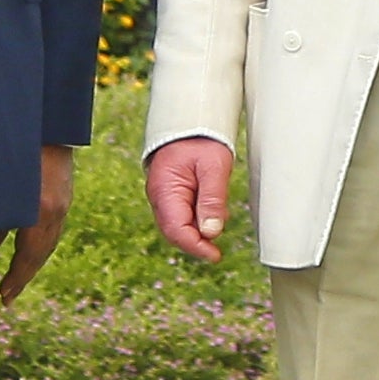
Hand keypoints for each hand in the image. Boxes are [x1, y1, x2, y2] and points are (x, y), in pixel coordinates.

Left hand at [0, 145, 74, 304]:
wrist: (46, 113)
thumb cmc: (10, 145)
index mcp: (42, 209)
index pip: (30, 255)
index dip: (17, 278)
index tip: (4, 298)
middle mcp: (57, 206)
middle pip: (42, 250)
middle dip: (24, 274)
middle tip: (8, 294)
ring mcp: (62, 196)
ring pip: (48, 236)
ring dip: (30, 257)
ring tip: (14, 273)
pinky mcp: (61, 186)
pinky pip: (50, 221)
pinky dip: (35, 237)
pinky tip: (18, 239)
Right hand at [147, 134, 233, 263]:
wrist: (191, 123)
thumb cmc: (202, 141)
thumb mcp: (214, 167)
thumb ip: (213, 199)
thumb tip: (212, 232)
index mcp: (165, 191)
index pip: (176, 230)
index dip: (195, 247)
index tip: (215, 255)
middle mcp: (160, 198)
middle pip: (174, 233)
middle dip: (195, 244)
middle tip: (217, 252)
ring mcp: (164, 197)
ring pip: (178, 226)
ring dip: (197, 233)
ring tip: (218, 226)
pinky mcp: (172, 195)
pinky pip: (182, 216)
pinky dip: (197, 222)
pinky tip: (214, 217)